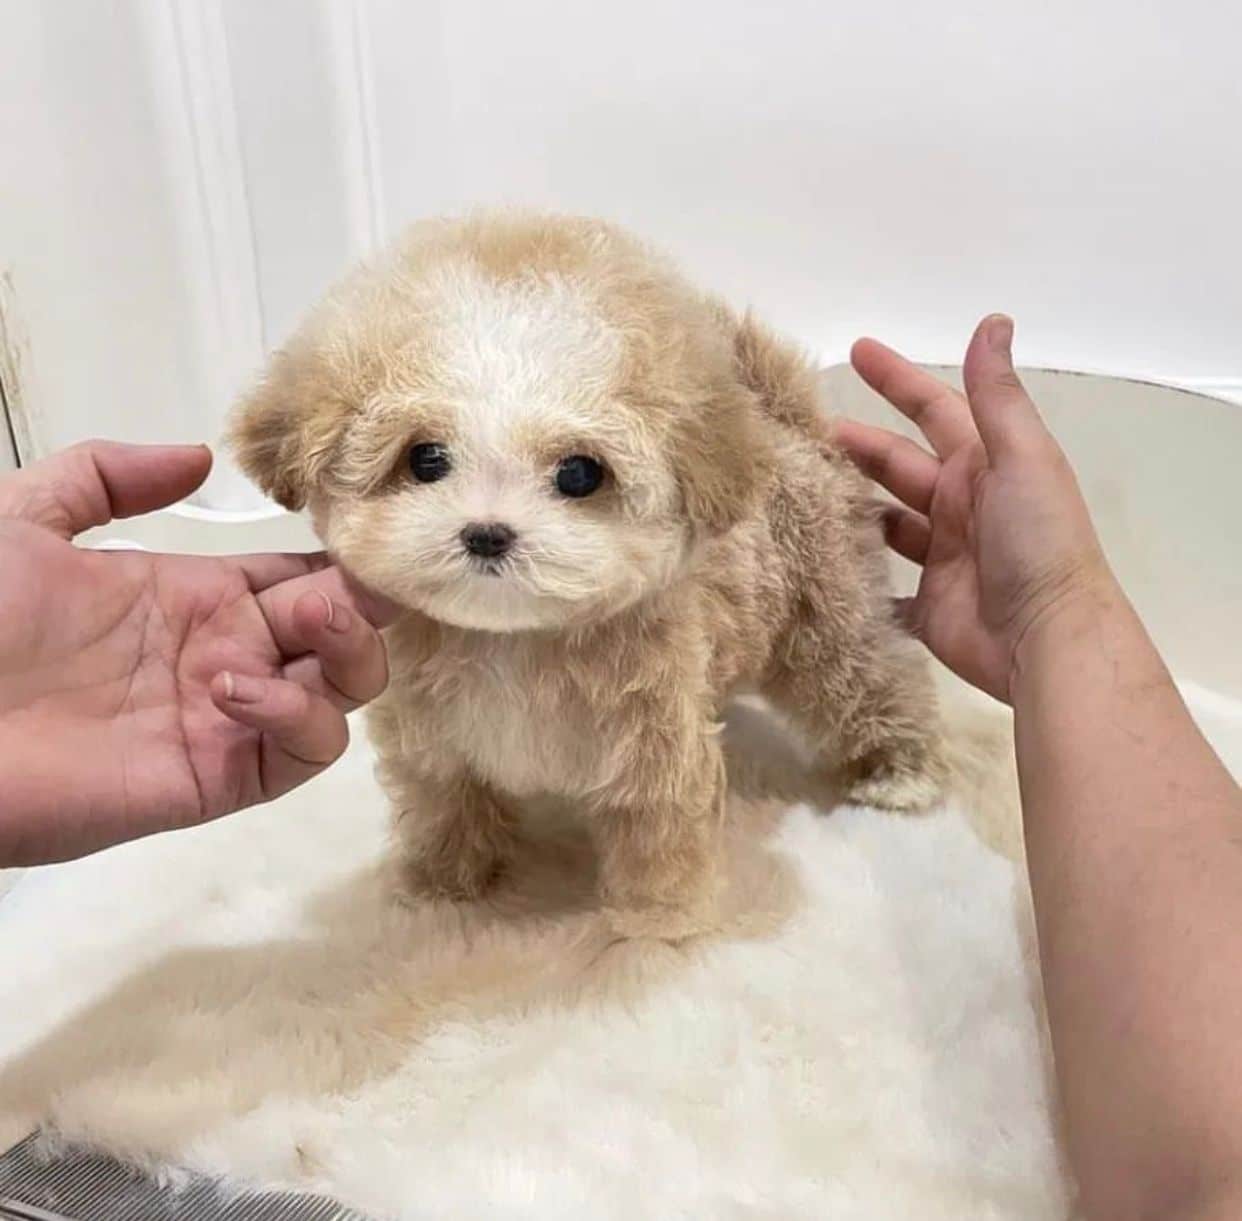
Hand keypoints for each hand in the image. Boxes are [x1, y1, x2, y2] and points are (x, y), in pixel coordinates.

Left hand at [0, 441, 395, 865]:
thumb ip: (106, 475)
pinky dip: (298, 714)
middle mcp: (228, 653)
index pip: (305, 575)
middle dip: (364, 600)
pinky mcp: (219, 775)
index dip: (346, 556)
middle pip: (344, 630)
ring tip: (294, 630)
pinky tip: (233, 687)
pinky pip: (305, 749)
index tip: (372, 531)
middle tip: (344, 585)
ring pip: (345, 691)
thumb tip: (200, 457)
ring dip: (346, 654)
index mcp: (197, 596)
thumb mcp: (21, 518)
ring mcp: (229, 717)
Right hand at [835, 315, 1115, 702]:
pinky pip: (883, 587)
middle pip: (899, 464)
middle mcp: (962, 505)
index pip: (934, 410)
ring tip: (801, 493)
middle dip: (858, 444)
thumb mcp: (1020, 456)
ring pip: (887, 521)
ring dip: (851, 505)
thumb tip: (993, 320)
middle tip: (805, 433)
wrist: (1045, 638)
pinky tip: (819, 562)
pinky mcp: (927, 605)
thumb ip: (997, 395)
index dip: (898, 380)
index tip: (857, 351)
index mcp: (984, 466)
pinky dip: (858, 577)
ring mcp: (944, 557)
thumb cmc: (1037, 540)